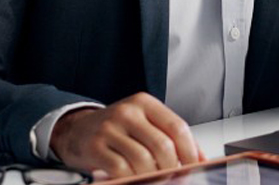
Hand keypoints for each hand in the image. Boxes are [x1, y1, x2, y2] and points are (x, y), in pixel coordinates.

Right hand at [49, 92, 204, 178]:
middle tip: (174, 178)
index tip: (195, 166)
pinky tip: (134, 178)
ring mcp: (109, 128)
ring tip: (154, 179)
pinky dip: (133, 179)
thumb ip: (171, 137)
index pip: (176, 127)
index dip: (191, 151)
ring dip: (153, 177)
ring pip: (143, 161)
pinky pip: (122, 170)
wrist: (77, 130)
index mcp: (144, 102)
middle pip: (162, 146)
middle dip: (173, 169)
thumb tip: (201, 158)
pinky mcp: (95, 147)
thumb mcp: (144, 124)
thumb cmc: (117, 129)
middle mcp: (127, 112)